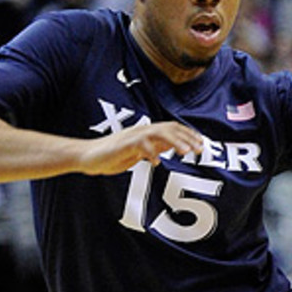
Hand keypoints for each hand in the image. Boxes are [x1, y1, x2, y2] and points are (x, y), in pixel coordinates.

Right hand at [76, 121, 204, 174]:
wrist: (88, 156)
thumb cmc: (114, 155)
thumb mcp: (140, 151)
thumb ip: (156, 147)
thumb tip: (174, 145)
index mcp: (148, 133)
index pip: (172, 128)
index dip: (189, 134)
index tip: (202, 143)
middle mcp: (142, 131)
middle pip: (169, 128)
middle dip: (187, 138)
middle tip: (200, 149)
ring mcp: (132, 137)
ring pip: (157, 133)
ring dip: (173, 141)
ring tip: (186, 152)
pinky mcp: (122, 145)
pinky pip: (139, 145)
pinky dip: (149, 152)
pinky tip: (156, 162)